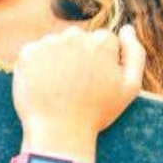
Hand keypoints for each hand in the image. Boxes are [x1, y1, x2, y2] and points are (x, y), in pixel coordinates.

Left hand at [12, 26, 144, 162]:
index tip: (96, 83)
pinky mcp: (27, 53)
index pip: (103, 41)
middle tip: (76, 87)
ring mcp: (49, 43)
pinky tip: (43, 86)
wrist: (58, 133)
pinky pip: (35, 53)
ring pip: (55, 45)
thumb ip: (135, 53)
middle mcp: (75, 36)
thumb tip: (128, 29)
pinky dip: (37, 66)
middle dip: (78, 57)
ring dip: (57, 60)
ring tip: (60, 88)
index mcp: (102, 41)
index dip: (101, 63)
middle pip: (78, 39)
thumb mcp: (130, 87)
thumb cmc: (96, 113)